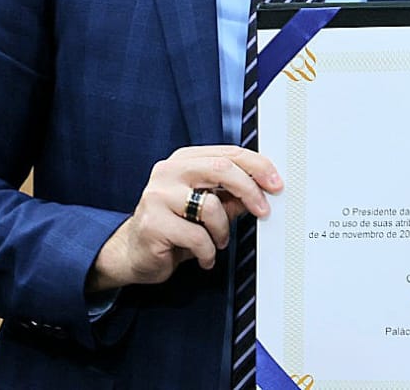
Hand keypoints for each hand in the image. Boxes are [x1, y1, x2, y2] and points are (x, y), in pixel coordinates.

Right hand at [85, 144, 282, 293]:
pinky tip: (203, 256)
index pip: (228, 153)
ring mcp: (157, 196)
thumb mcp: (207, 208)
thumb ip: (232, 196)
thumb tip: (265, 189)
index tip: (276, 184)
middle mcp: (168, 172)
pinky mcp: (152, 224)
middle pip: (221, 169)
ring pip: (211, 206)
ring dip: (223, 230)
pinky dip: (208, 251)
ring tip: (217, 241)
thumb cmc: (174, 227)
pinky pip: (198, 237)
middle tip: (263, 210)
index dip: (257, 167)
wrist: (133, 254)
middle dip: (249, 190)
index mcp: (184, 160)